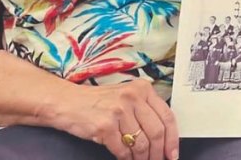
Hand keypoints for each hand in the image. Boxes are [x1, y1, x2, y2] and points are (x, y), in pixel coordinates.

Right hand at [60, 78, 178, 159]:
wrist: (68, 102)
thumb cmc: (98, 102)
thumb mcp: (127, 98)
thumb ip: (145, 111)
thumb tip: (164, 138)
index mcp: (143, 88)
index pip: (167, 116)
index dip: (173, 139)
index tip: (172, 153)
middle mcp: (132, 97)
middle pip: (156, 132)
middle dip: (158, 153)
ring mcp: (119, 111)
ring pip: (140, 144)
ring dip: (141, 158)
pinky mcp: (105, 125)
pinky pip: (123, 150)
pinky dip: (126, 158)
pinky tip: (124, 158)